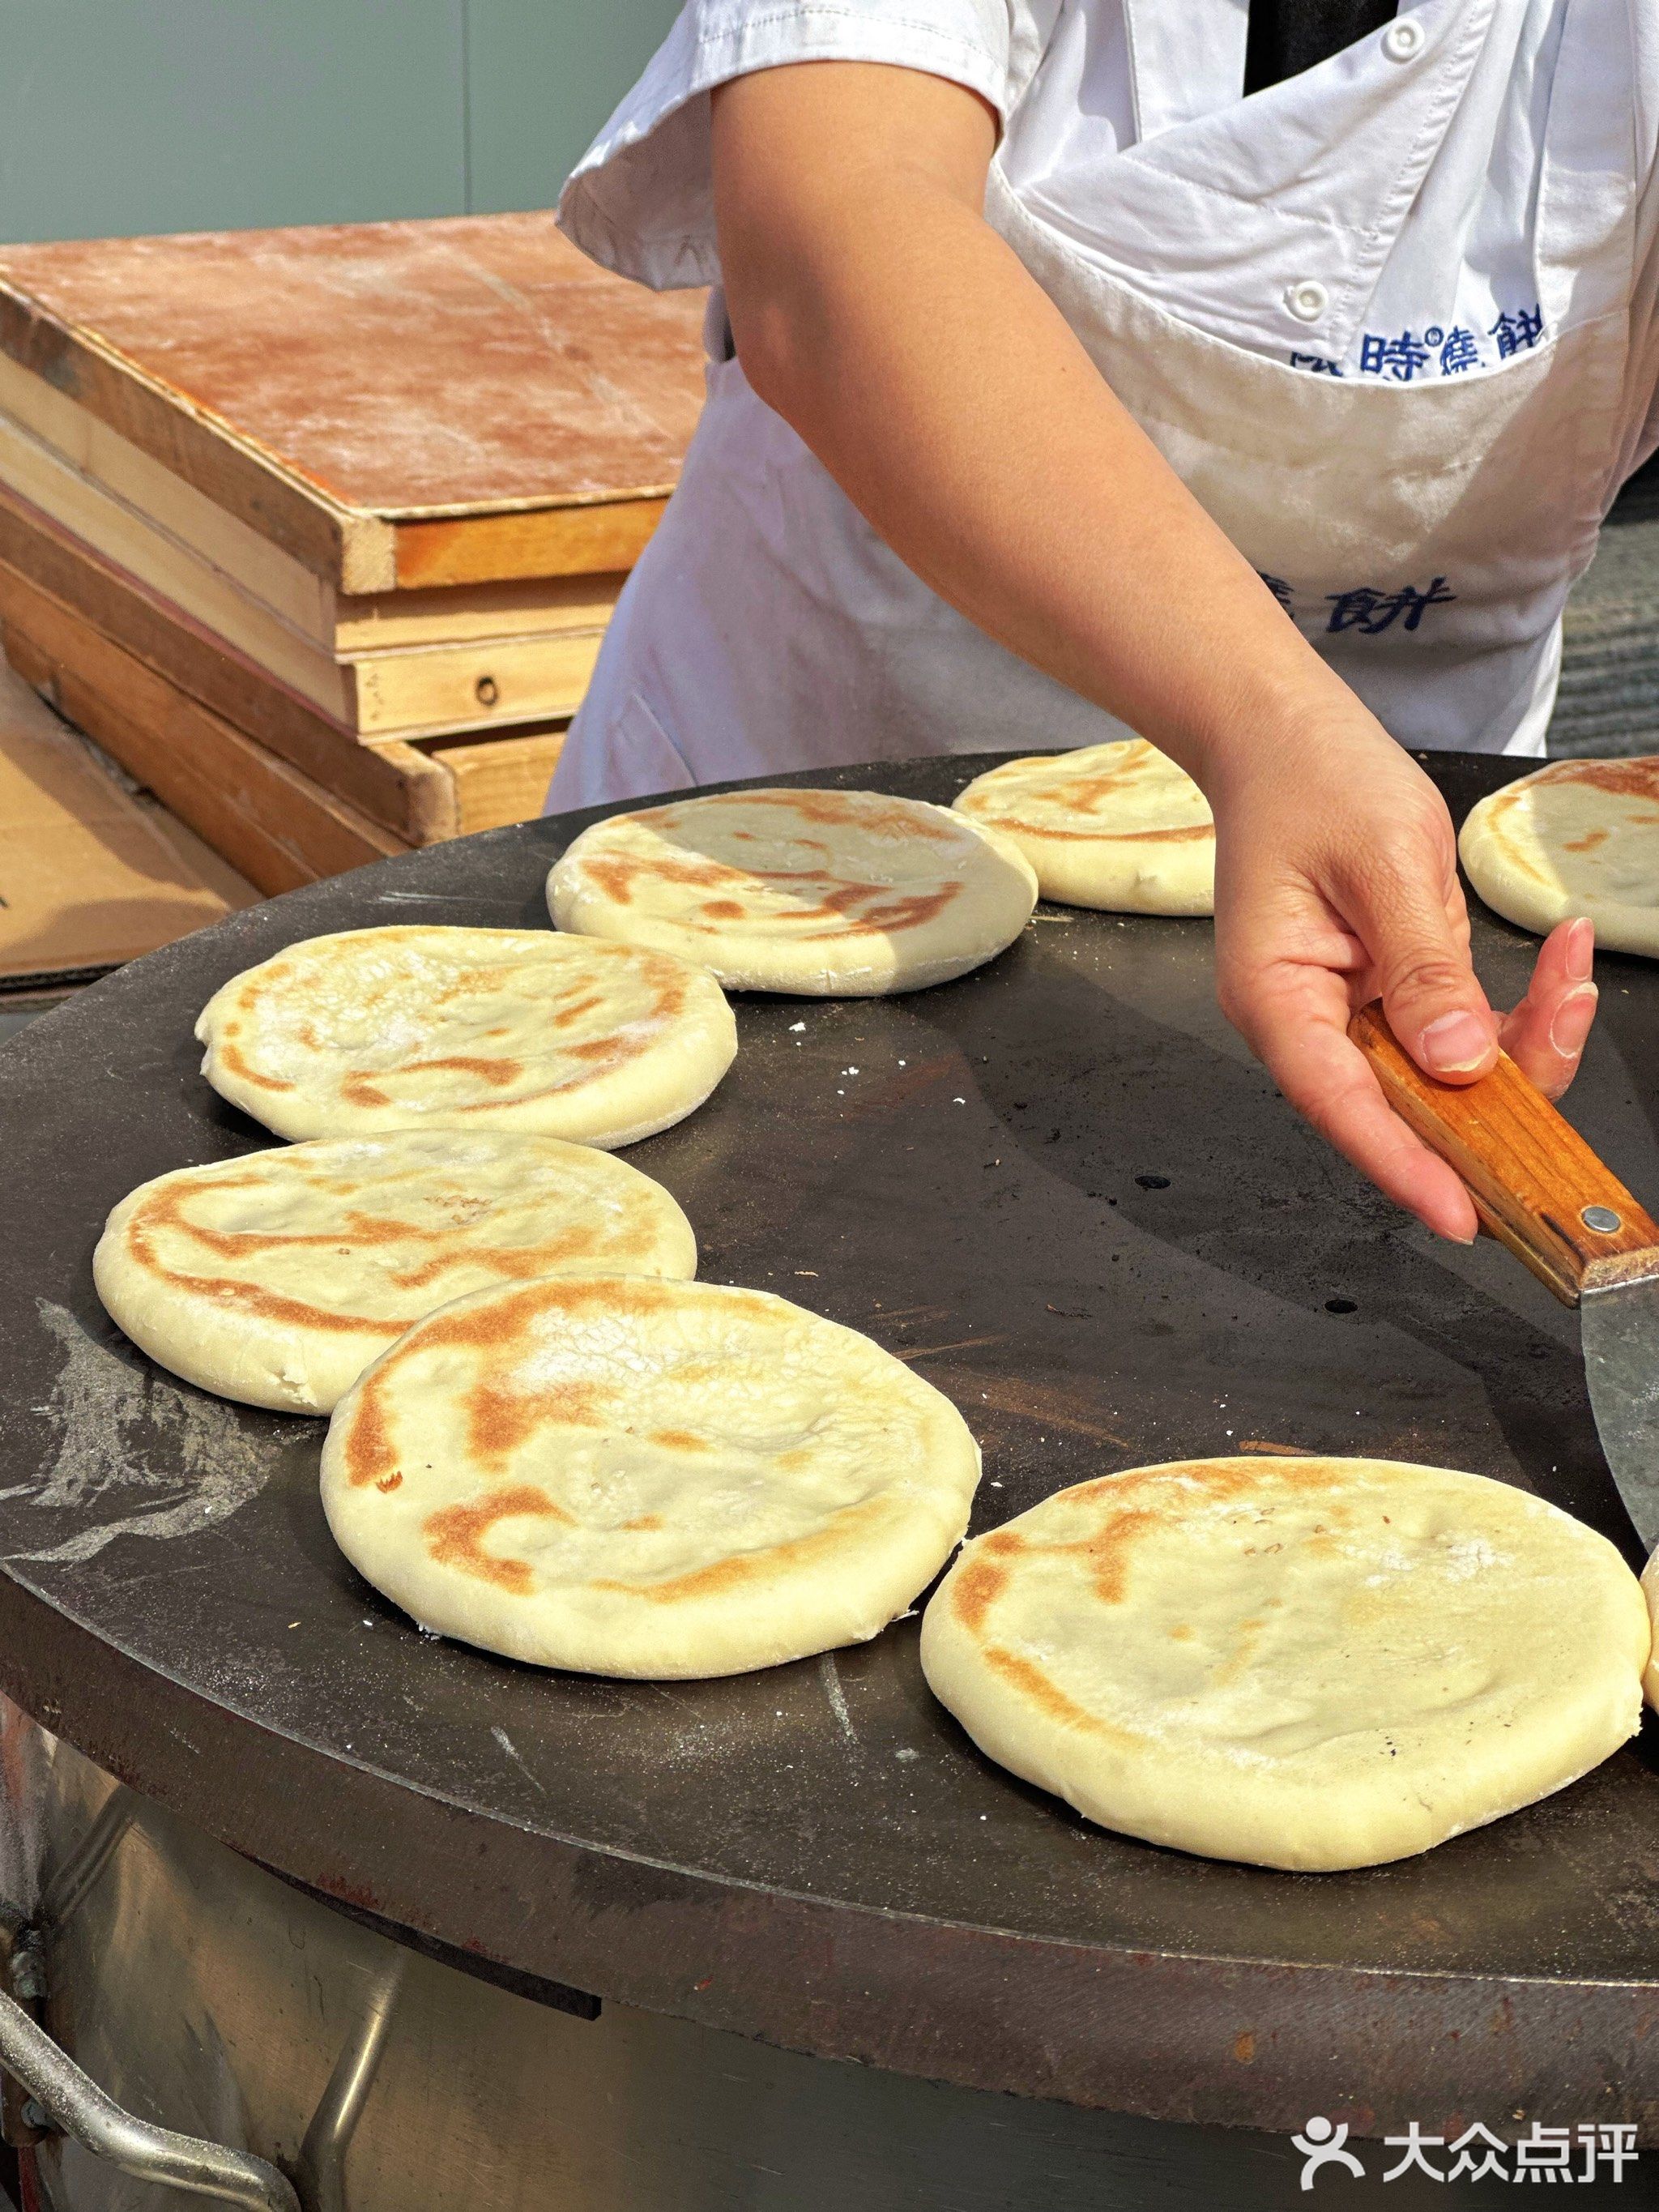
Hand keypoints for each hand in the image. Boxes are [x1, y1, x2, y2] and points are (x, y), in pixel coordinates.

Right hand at [1210, 721, 1597, 1241]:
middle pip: (1400, 1103)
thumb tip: (1460, 1062)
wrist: (1284, 735)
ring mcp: (1349, 1011)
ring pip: (1440, 1076)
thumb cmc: (1312, 781)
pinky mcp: (1388, 993)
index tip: (1461, 1213)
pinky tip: (1560, 962)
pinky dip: (1515, 1012)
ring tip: (1571, 972)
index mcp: (1275, 999)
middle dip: (1495, 1092)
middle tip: (1566, 1025)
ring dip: (1520, 1043)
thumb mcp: (1382, 862)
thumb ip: (1423, 967)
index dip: (1403, 1164)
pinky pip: (1456, 1032)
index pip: (1341, 1103)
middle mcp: (1307, 1022)